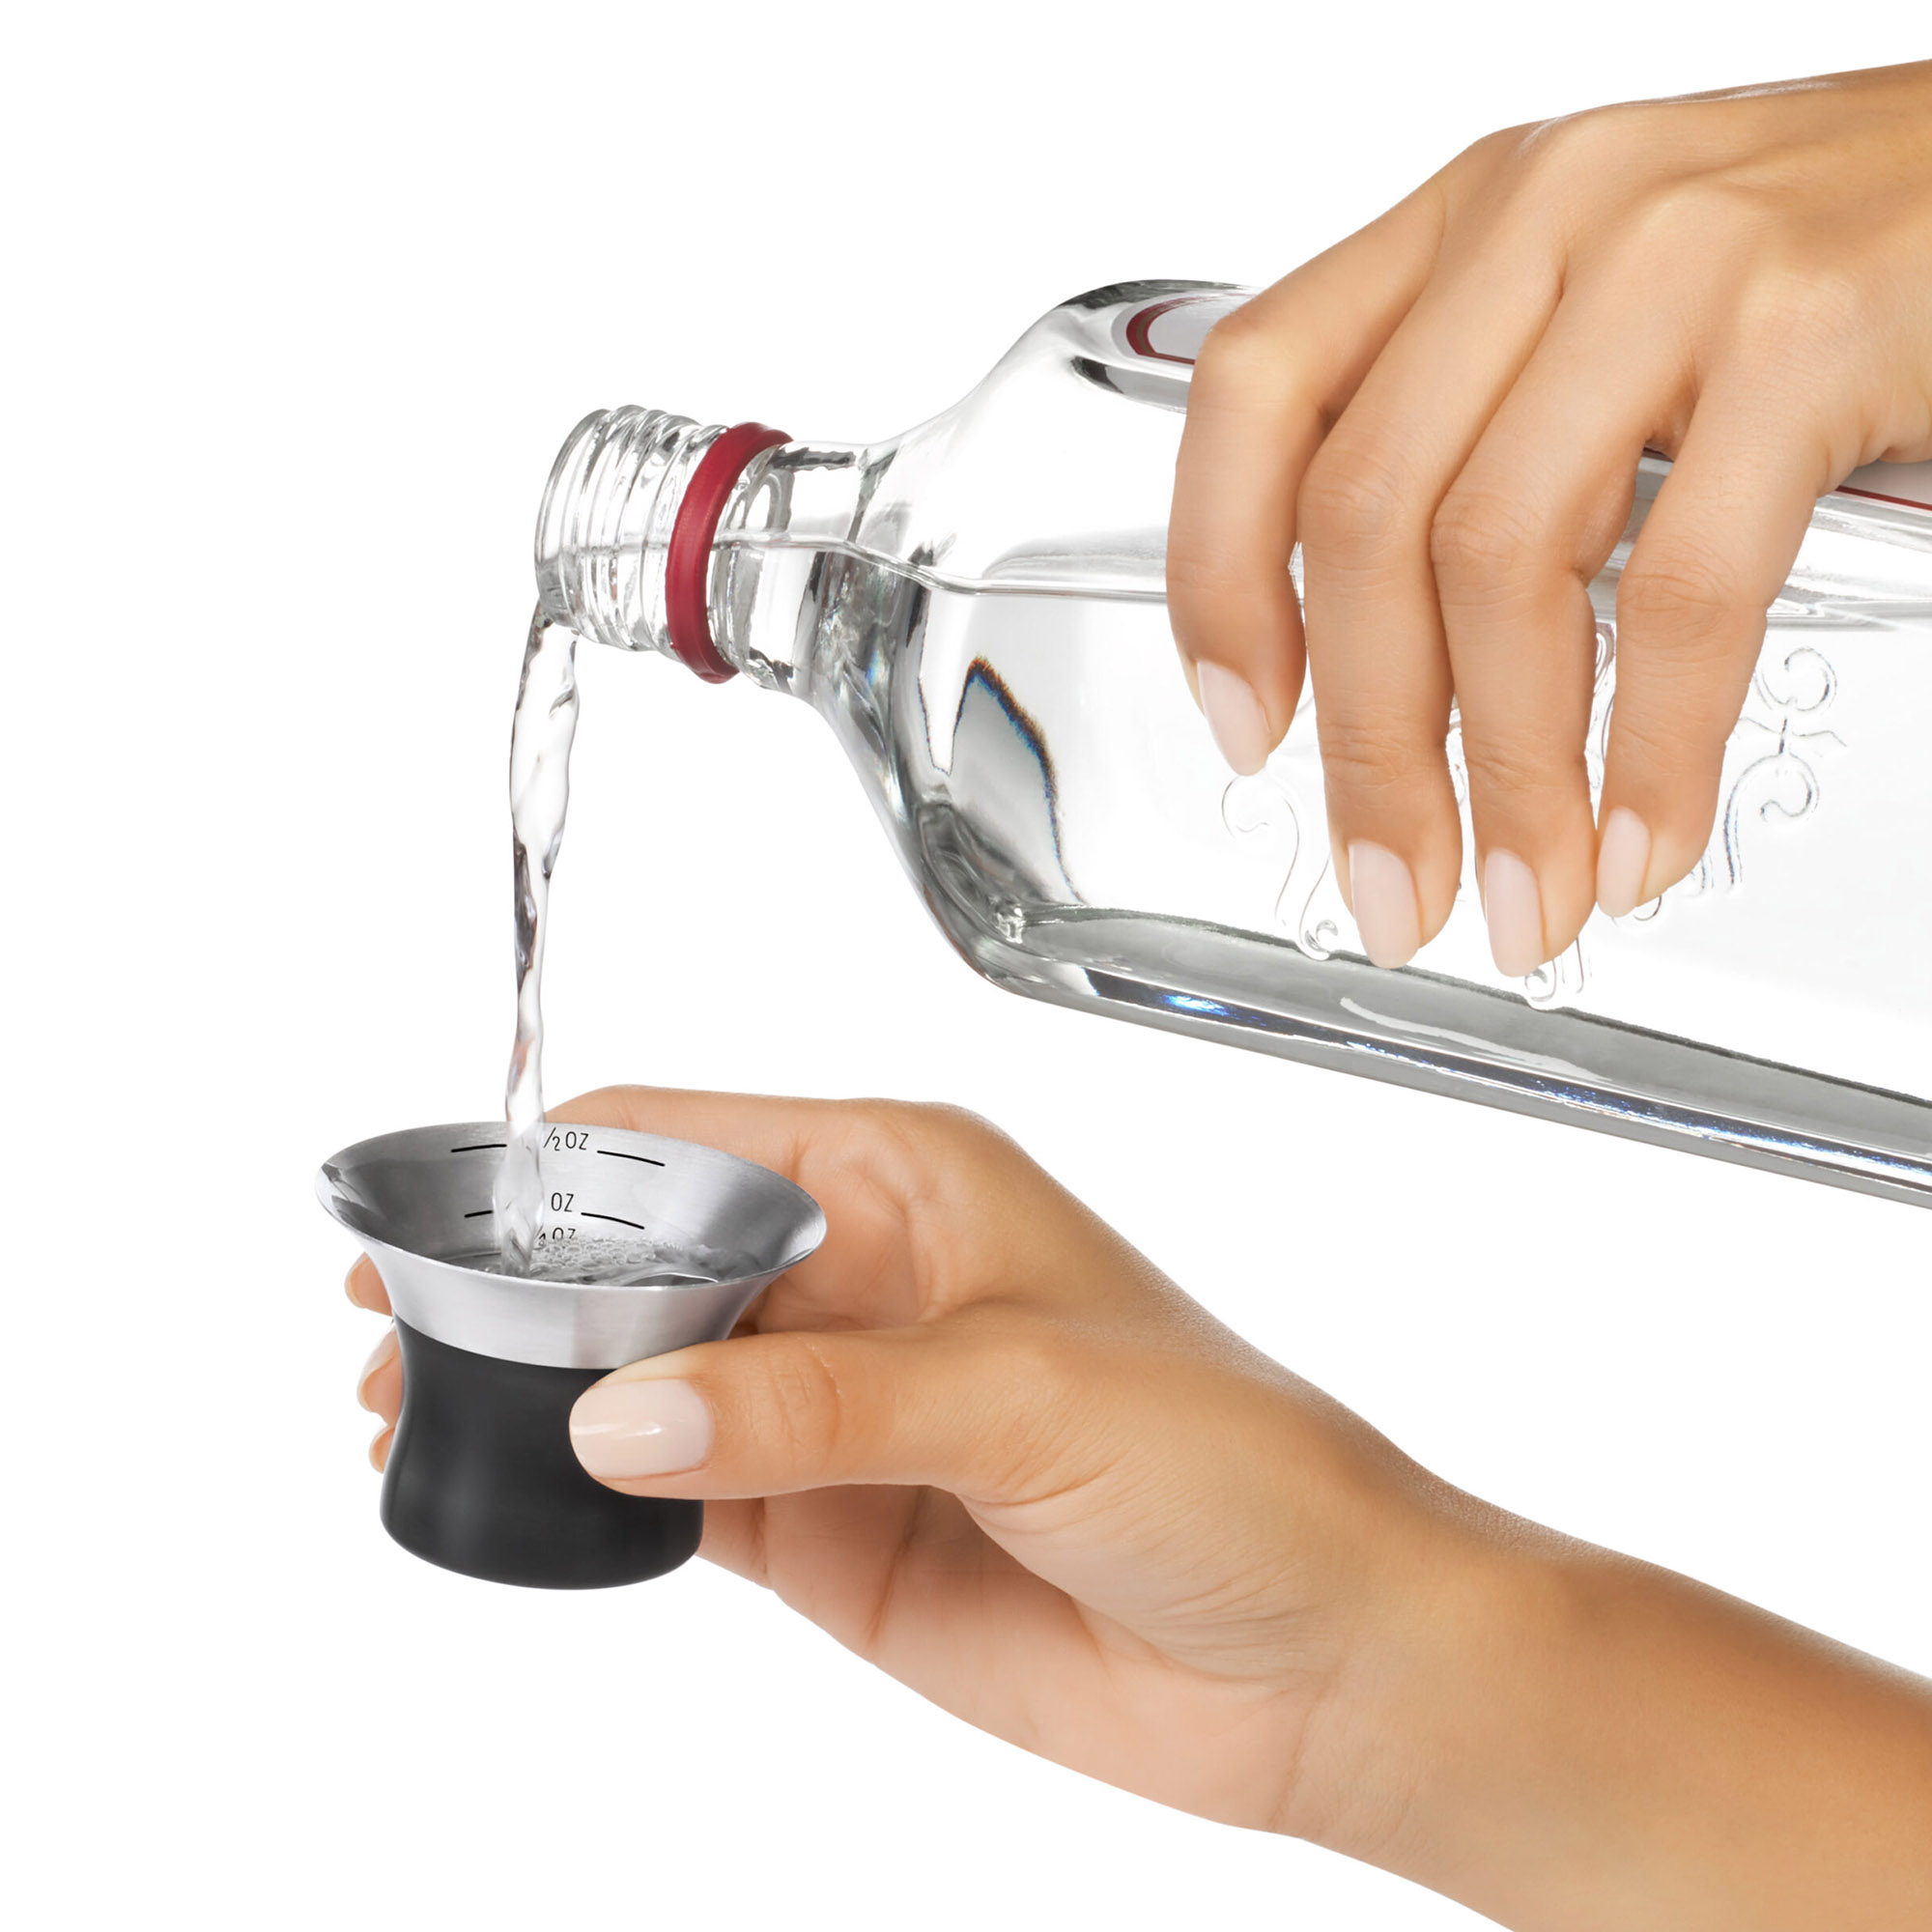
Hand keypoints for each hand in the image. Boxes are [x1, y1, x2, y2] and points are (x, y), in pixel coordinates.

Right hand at [350, 1087, 1931, 1926]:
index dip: (566, 1165)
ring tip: (411, 1406)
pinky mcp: (826, 1524)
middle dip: (527, 1286)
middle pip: (648, 1256)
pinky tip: (525, 1485)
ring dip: (538, 1386)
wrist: (1318, 1656)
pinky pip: (678, 1490)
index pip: (700, 1140)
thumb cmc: (1235, 1466)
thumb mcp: (1021, 1395)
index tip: (452, 1207)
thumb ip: (815, 1403)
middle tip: (398, 1329)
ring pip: (644, 1374)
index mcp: (913, 1180)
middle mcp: (865, 1279)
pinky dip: (594, 1489)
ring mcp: (835, 1408)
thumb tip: (621, 1410)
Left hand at [1167, 60, 1931, 973]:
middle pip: (1367, 518)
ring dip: (1507, 775)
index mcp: (1463, 226)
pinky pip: (1684, 590)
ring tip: (1528, 900)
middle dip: (1371, 747)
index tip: (1244, 732)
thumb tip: (1382, 677)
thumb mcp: (1595, 323)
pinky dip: (1654, 750)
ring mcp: (1673, 265)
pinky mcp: (1810, 332)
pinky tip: (1643, 844)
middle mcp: (1544, 223)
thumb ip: (1478, 445)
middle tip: (1394, 887)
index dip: (1216, 580)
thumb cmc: (1819, 268)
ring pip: (1499, 563)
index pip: (1257, 395)